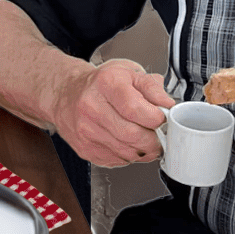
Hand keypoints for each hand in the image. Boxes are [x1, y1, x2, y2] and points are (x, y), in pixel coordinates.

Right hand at [51, 59, 175, 165]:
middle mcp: (91, 106)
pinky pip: (116, 160)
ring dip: (143, 151)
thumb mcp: (129, 72)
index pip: (136, 109)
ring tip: (145, 140)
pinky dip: (128, 156)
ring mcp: (85, 130)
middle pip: (132, 135)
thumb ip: (152, 87)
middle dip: (153, 140)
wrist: (67, 93)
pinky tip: (127, 143)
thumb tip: (167, 105)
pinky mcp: (84, 148)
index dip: (157, 118)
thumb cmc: (101, 84)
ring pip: (126, 152)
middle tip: (159, 135)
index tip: (162, 118)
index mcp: (106, 84)